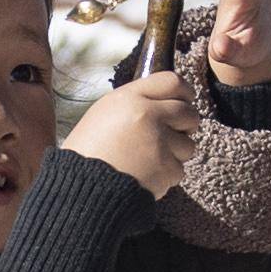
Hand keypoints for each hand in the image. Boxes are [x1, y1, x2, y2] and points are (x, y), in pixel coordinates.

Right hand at [67, 69, 205, 195]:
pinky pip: (178, 170)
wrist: (82, 189)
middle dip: (186, 124)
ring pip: (188, 145)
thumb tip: (164, 103)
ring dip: (175, 153)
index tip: (186, 100)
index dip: (184, 92)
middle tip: (176, 133)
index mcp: (129, 98)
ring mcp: (159, 143)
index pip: (172, 82)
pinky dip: (166, 176)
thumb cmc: (87, 153)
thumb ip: (134, 104)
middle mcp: (148, 115)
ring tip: (150, 159)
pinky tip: (145, 176)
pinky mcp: (166, 169)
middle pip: (188, 113)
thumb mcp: (103, 114)